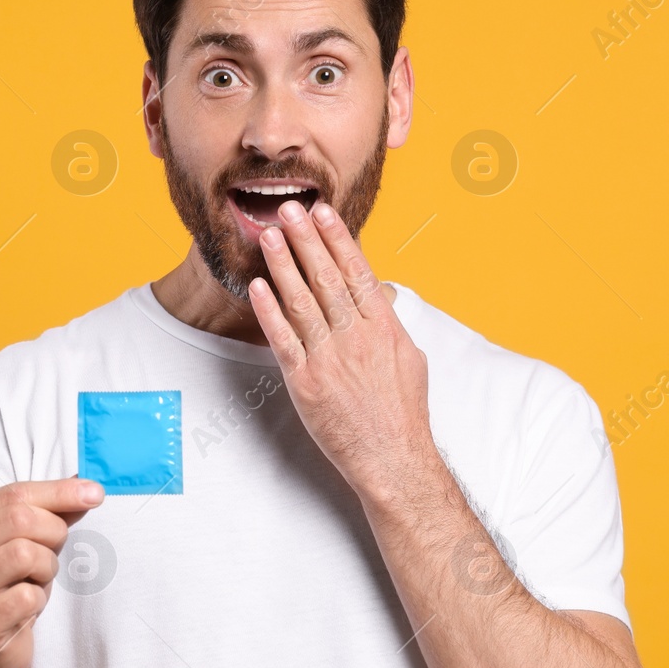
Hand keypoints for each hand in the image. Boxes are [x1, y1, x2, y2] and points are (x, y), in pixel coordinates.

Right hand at [0, 476, 103, 667]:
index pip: (14, 494)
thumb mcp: (28, 541)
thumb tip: (89, 488)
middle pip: (20, 519)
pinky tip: (26, 608)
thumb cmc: (9, 587)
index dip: (59, 492)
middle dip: (53, 534)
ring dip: (46, 569)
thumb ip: (53, 512)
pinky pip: (27, 596)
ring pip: (24, 554)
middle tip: (52, 554)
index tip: (95, 493)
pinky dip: (38, 600)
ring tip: (35, 582)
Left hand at [249, 198, 436, 500]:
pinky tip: (258, 286)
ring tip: (269, 234)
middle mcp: (357, 337)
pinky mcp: (306, 383)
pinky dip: (269, 311)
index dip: (338, 239)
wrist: (393, 459)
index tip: (324, 213)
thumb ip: (390, 325)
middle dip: (306, 239)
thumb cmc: (403, 414)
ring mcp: (330, 359)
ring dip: (283, 264)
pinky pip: (283, 340)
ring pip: (302, 301)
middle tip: (288, 208)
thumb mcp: (410, 359)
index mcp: (384, 327)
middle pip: (327, 277)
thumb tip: (381, 299)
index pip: (357, 272)